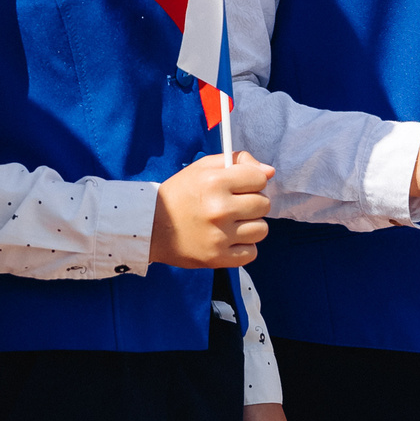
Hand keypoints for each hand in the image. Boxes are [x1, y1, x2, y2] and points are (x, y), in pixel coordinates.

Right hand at [150, 154, 273, 268]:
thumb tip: (269, 172)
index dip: (253, 181)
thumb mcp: (202, 168)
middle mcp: (219, 209)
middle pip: (264, 204)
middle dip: (253, 202)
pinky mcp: (218, 258)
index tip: (241, 186)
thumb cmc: (179, 195)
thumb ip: (237, 162)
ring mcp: (220, 236)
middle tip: (234, 205)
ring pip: (262, 229)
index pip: (260, 179)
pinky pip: (252, 252)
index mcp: (215, 182)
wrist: (151, 226)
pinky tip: (229, 239)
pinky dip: (244, 247)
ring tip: (232, 223)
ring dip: (251, 225)